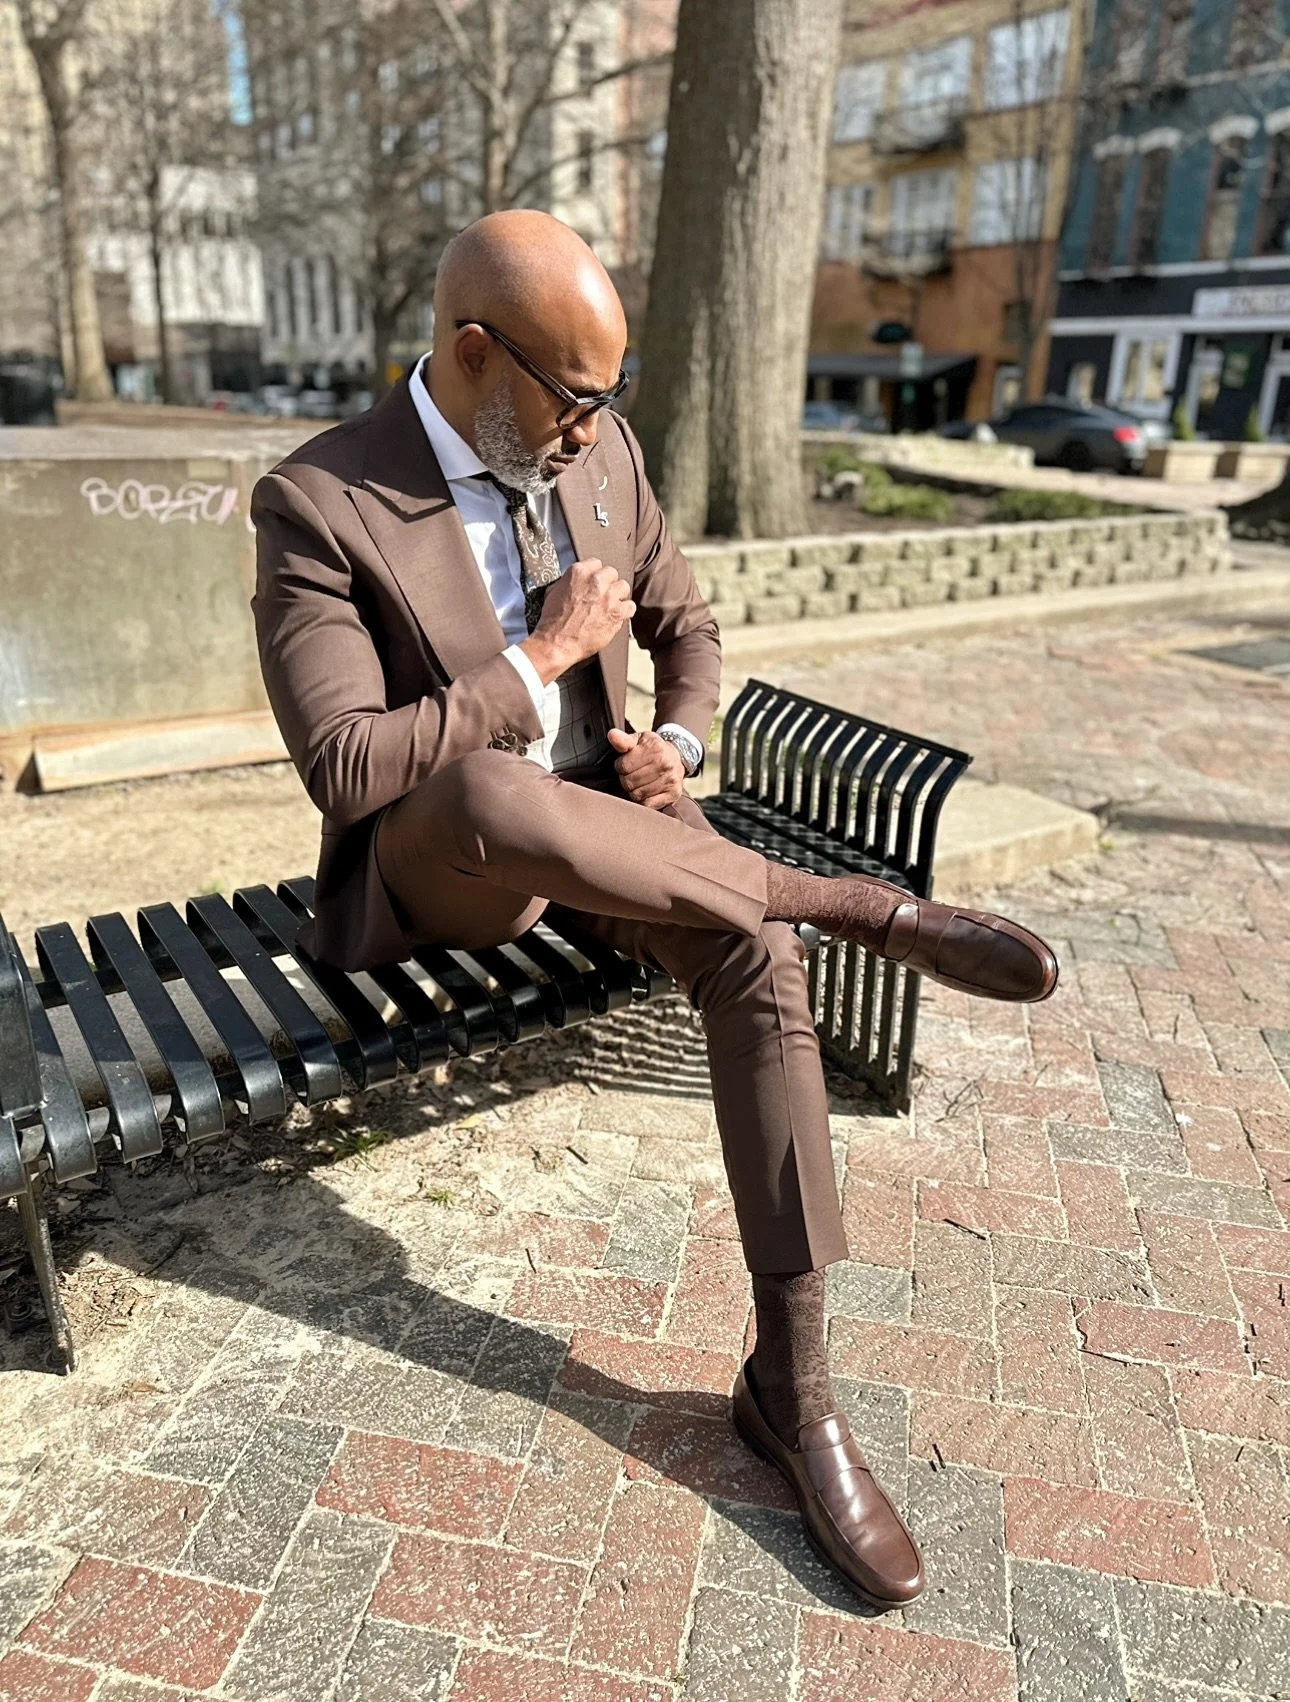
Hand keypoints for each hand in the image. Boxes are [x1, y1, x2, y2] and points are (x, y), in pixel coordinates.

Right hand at [519, 558, 634, 683]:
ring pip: (623, 587)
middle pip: (612, 573)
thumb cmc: (552, 621)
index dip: (595, 575)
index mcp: (579, 572)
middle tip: (601, 595)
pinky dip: (625, 611)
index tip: (594, 583)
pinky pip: (630, 606)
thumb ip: (569, 582)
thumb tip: (577, 582)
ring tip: (610, 605)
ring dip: (618, 596)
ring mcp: (608, 597)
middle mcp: (596, 581)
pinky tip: (617, 615)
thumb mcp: (553, 592)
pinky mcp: (617, 613)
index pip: (597, 563)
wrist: (556, 643)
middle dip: (607, 583)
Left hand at [607, 728, 685, 809]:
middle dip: (626, 779)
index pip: (623, 766)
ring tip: (638, 783)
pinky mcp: (673, 794)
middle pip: (629, 782)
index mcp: (655, 749)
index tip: (626, 764)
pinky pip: (648, 805)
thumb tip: (612, 735)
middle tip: (632, 775)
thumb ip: (623, 740)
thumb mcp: (639, 740)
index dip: (620, 766)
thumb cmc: (652, 749)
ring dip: (633, 791)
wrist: (677, 758)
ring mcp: (670, 781)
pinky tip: (645, 792)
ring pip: (637, 795)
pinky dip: (643, 801)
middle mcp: (665, 765)